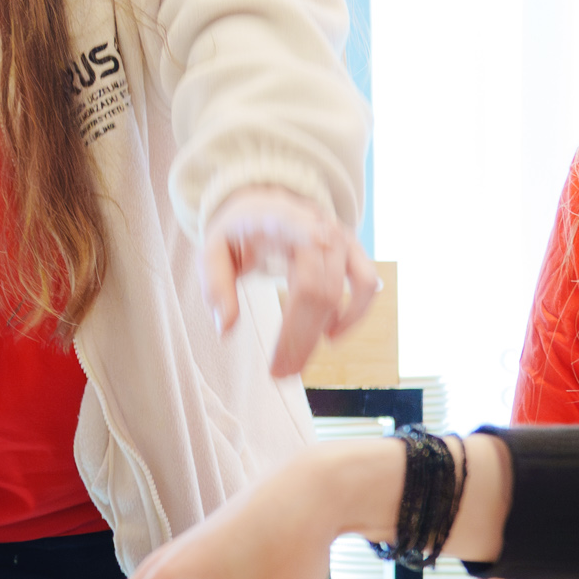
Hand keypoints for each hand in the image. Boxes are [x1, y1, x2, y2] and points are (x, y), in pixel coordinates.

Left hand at [202, 188, 379, 381]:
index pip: (296, 234)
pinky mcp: (352, 252)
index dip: (305, 264)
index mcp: (277, 218)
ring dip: (318, 333)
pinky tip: (331, 336)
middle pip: (316, 285)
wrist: (263, 204)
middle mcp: (316, 224)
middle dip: (299, 334)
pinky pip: (366, 285)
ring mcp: (339, 237)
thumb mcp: (212, 251)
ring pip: (339, 292)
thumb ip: (215, 286)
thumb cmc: (237, 233)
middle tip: (280, 373)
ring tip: (296, 365)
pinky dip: (354, 314)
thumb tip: (226, 329)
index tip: (305, 278)